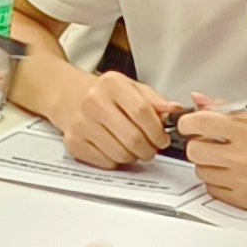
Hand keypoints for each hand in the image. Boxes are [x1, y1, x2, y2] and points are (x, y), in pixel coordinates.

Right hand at [53, 68, 185, 169]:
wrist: (70, 96)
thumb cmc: (105, 94)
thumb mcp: (132, 89)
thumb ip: (156, 101)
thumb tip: (176, 111)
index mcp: (111, 84)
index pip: (142, 112)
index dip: (157, 131)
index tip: (163, 139)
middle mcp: (93, 102)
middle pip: (132, 137)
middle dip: (149, 149)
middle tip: (152, 148)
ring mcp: (81, 123)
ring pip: (120, 154)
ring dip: (134, 156)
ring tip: (134, 148)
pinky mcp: (74, 142)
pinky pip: (105, 162)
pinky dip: (117, 161)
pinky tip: (117, 149)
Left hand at [174, 101, 246, 212]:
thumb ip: (228, 108)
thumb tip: (200, 101)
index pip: (199, 123)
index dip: (189, 122)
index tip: (190, 123)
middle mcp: (244, 158)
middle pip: (194, 151)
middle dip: (199, 143)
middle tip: (211, 141)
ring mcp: (244, 182)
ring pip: (201, 171)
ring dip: (209, 163)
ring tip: (229, 157)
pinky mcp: (246, 201)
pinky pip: (213, 190)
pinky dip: (218, 180)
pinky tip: (235, 172)